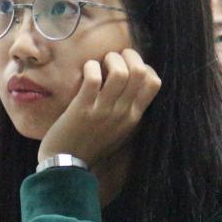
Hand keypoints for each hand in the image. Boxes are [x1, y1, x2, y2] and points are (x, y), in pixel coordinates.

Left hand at [37, 49, 161, 168]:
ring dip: (110, 59)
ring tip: (101, 64)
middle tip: (114, 58)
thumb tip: (132, 82)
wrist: (67, 165)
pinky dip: (90, 67)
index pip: (154, 82)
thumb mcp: (119, 131)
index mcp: (134, 117)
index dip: (144, 66)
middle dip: (127, 55)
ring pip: (119, 72)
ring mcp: (103, 111)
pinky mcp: (82, 109)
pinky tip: (86, 71)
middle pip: (139, 72)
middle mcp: (123, 113)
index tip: (129, 66)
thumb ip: (128, 110)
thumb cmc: (91, 144)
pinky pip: (93, 78)